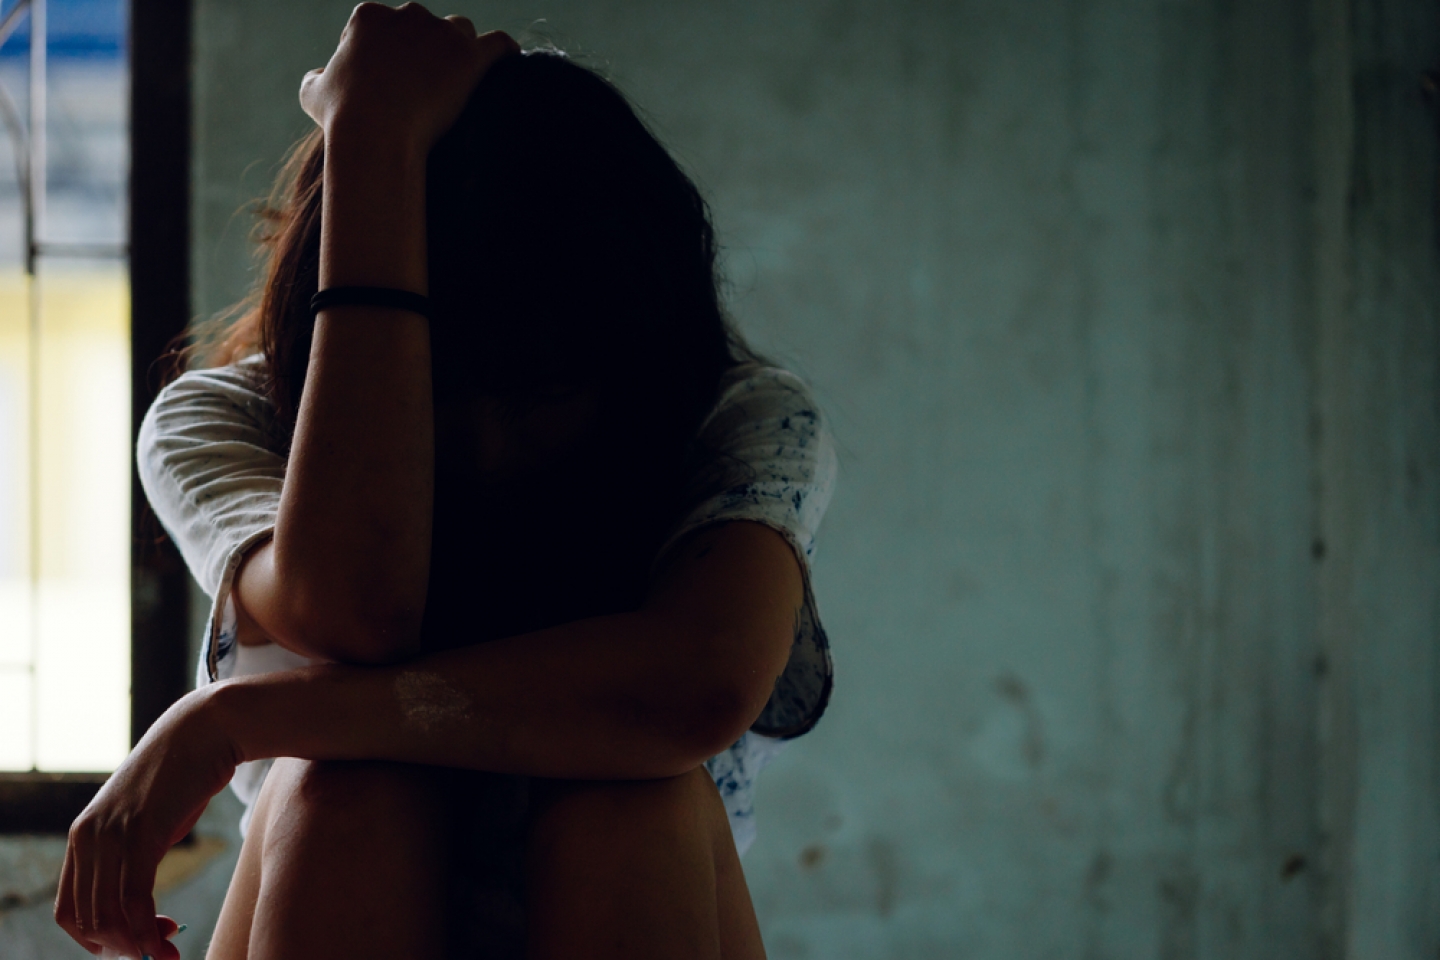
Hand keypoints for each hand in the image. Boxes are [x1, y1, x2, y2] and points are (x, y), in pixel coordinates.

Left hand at [54, 689, 239, 959]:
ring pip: (108, 915)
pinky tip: (166, 935)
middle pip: (85, 920)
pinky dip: (146, 928)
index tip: (137, 944)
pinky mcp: (141, 832)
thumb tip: (137, 897)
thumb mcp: (147, 819)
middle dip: (120, 950)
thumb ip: (133, 852)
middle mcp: (87, 837)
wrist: (206, 730)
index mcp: (82, 837)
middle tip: (157, 956)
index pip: (70, 911)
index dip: (99, 940)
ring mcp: (111, 834)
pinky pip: (134, 898)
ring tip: (167, 952)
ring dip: (137, 945)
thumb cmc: (185, 775)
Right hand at [299, 2, 516, 153]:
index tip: (390, 82)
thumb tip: (318, 77)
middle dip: (424, 51)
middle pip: (423, 26)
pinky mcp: (471, 56)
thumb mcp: (314, 95)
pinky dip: (505, 53)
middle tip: (426, 87)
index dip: (387, 53)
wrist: (376, 134)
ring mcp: (442, 33)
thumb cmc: (342, 118)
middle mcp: (407, 15)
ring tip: (461, 81)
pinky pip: (500, 44)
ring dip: (459, 50)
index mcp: (368, 16)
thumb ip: (316, 79)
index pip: (383, 25)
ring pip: (460, 31)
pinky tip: (508, 66)